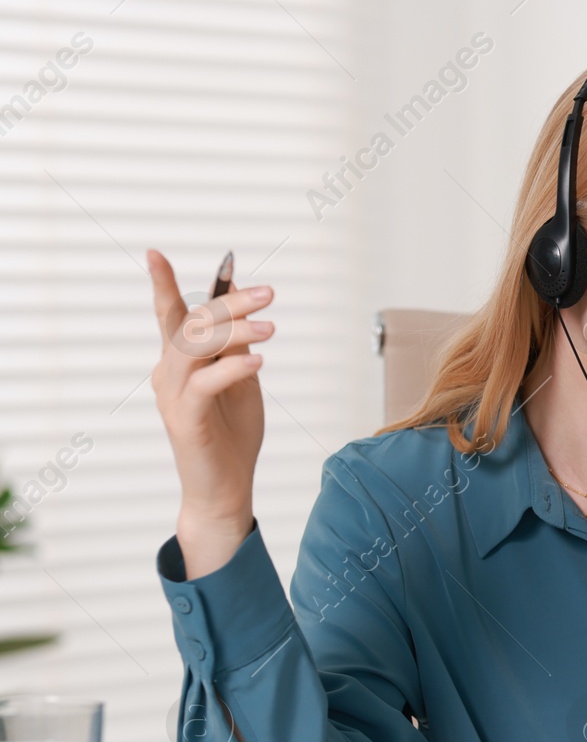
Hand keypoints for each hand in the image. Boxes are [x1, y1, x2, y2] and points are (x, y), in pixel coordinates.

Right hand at [147, 249, 273, 576]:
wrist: (223, 489)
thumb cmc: (232, 435)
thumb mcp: (241, 382)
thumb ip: (236, 346)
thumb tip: (240, 303)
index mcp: (178, 361)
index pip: (171, 315)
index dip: (165, 284)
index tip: (159, 253)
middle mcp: (168, 373)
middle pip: (191, 324)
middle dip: (229, 303)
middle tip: (269, 292)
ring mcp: (173, 396)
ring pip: (197, 348)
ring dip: (236, 332)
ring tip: (272, 327)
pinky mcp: (187, 419)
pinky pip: (206, 384)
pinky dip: (232, 369)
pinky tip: (258, 362)